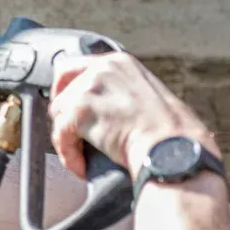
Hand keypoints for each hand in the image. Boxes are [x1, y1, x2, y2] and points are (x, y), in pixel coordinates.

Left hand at [48, 52, 216, 178]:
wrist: (170, 148)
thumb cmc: (169, 133)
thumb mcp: (148, 96)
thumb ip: (122, 92)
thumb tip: (106, 108)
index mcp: (120, 62)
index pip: (75, 66)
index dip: (66, 88)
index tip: (68, 106)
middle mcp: (102, 69)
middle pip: (62, 89)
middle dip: (63, 113)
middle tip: (69, 134)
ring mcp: (89, 88)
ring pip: (58, 114)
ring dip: (68, 139)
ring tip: (85, 158)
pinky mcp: (80, 111)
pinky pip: (60, 136)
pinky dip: (69, 155)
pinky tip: (82, 167)